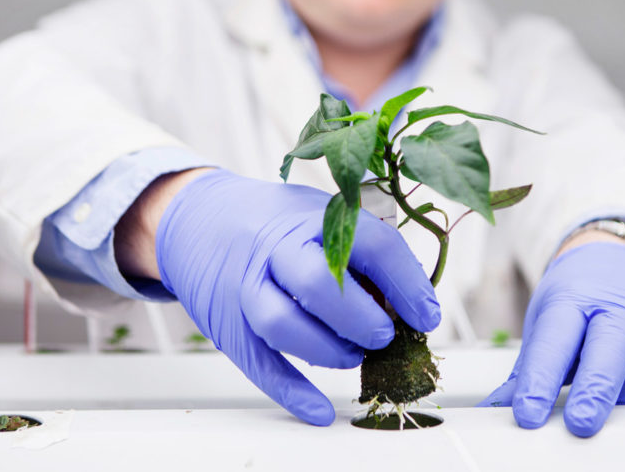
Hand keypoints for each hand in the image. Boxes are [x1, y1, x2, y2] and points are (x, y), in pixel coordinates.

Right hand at [154, 169, 440, 425]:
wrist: (197, 218)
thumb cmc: (274, 222)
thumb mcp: (318, 214)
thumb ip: (360, 248)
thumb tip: (411, 299)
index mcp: (312, 218)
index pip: (371, 245)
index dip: (407, 283)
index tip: (426, 315)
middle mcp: (276, 250)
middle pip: (318, 283)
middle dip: (361, 317)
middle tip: (384, 334)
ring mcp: (247, 289)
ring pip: (283, 325)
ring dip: (328, 350)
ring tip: (353, 355)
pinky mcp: (230, 326)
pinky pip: (260, 365)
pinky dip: (292, 392)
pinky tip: (321, 410)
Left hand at [480, 242, 624, 436]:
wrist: (618, 258)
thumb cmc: (579, 295)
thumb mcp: (546, 319)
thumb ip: (526, 369)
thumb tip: (497, 408)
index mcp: (575, 299)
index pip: (556, 341)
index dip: (541, 380)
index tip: (528, 414)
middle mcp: (621, 308)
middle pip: (611, 349)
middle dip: (596, 390)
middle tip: (579, 424)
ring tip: (614, 405)